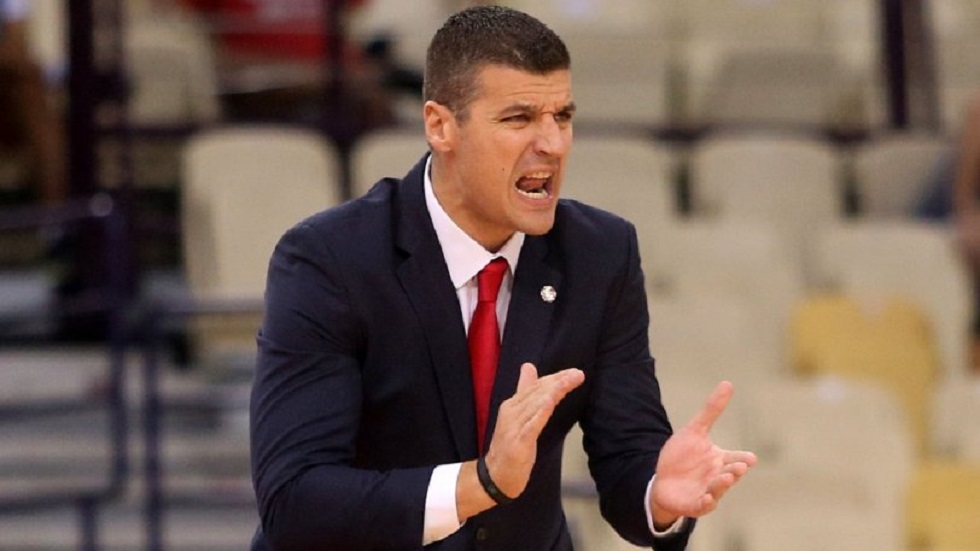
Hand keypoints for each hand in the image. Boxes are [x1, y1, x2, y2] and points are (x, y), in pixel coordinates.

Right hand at [485, 363, 584, 498]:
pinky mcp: (518, 442)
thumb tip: (529, 366)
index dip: (555, 377)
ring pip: (536, 404)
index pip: (535, 386)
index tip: (573, 373)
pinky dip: (541, 412)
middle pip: (537, 392)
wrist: (494, 476)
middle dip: (559, 381)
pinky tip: (551, 402)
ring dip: (554, 391)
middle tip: (578, 374)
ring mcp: (514, 427)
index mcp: (512, 405)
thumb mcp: (518, 416)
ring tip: (569, 381)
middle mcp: (511, 412)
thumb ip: (524, 391)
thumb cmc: (509, 446)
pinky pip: (532, 425)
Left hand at [649, 381, 756, 526]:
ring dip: (723, 484)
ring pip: (719, 489)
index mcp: (721, 459)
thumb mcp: (695, 430)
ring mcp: (708, 491)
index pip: (737, 457)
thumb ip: (712, 410)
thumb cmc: (683, 456)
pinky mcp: (696, 504)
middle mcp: (718, 476)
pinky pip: (703, 505)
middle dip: (736, 470)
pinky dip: (706, 502)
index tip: (751, 457)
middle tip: (739, 466)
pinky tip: (706, 497)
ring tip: (727, 477)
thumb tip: (728, 383)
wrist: (663, 480)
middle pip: (731, 473)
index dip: (743, 458)